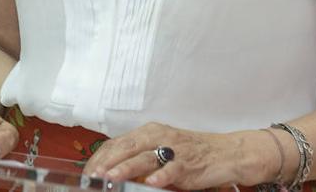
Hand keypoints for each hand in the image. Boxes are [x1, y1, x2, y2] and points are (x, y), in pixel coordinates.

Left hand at [83, 122, 277, 189]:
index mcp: (150, 132)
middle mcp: (160, 136)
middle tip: (93, 176)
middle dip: (107, 163)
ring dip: (127, 168)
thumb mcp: (162, 150)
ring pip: (145, 157)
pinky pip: (172, 169)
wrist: (227, 152)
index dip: (100, 157)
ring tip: (112, 178)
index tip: (87, 172)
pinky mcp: (189, 163)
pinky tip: (151, 182)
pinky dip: (161, 175)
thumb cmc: (192, 153)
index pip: (118, 143)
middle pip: (127, 147)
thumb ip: (139, 157)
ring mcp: (174, 149)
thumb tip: (111, 169)